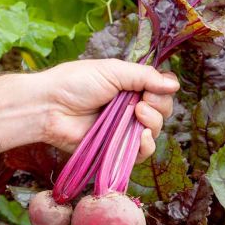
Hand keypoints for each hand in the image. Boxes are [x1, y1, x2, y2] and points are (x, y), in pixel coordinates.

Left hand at [39, 59, 179, 161]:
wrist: (50, 107)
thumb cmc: (75, 83)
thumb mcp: (112, 70)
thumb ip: (144, 76)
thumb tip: (175, 83)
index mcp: (129, 87)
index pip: (160, 91)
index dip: (163, 90)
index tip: (153, 88)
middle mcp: (129, 109)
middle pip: (162, 111)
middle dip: (158, 105)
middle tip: (140, 101)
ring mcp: (123, 130)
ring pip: (155, 132)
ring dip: (153, 122)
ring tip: (137, 114)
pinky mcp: (116, 149)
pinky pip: (141, 153)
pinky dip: (147, 146)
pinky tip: (142, 135)